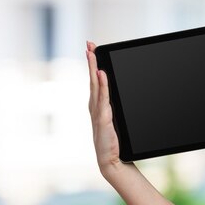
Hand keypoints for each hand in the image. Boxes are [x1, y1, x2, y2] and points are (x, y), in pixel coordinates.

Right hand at [86, 41, 122, 174]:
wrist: (111, 160)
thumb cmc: (113, 141)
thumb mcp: (114, 119)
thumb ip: (113, 106)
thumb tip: (115, 91)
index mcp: (98, 105)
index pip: (95, 80)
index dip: (92, 64)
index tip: (92, 49)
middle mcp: (95, 106)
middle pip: (92, 78)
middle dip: (91, 61)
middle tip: (89, 45)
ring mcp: (97, 112)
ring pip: (95, 85)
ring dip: (93, 68)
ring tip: (92, 53)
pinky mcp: (102, 119)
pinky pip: (103, 99)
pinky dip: (102, 85)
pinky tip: (102, 74)